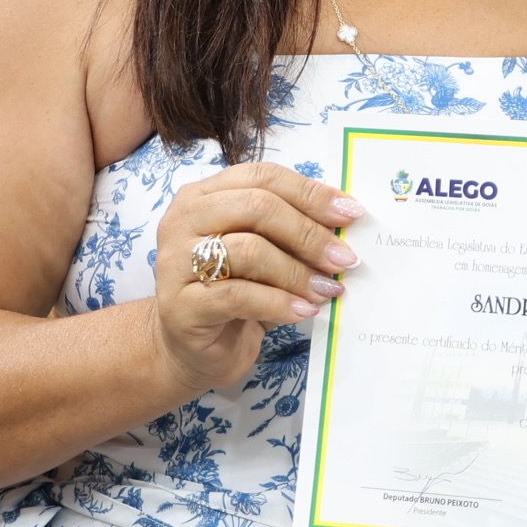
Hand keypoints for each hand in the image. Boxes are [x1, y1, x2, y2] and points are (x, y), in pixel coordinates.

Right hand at [152, 163, 359, 395]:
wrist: (195, 349)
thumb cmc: (237, 291)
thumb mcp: (266, 250)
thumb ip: (292, 227)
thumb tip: (346, 216)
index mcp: (205, 194)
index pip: (263, 177)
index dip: (310, 193)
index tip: (351, 214)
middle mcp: (183, 220)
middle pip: (257, 208)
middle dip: (309, 233)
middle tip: (343, 258)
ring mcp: (176, 262)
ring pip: (249, 251)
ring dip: (297, 272)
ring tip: (326, 289)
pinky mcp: (180, 305)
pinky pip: (239, 296)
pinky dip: (279, 303)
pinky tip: (303, 311)